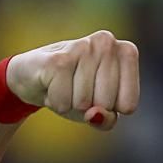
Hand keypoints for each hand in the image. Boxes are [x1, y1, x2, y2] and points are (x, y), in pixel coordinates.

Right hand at [5, 30, 138, 129]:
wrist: (34, 75)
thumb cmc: (75, 92)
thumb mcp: (100, 111)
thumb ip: (107, 120)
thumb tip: (93, 114)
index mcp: (127, 53)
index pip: (128, 105)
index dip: (110, 110)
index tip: (99, 94)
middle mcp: (107, 43)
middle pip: (107, 104)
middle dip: (90, 107)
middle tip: (78, 90)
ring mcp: (82, 47)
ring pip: (84, 103)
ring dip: (71, 104)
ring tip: (65, 86)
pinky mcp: (58, 59)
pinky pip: (63, 102)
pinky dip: (56, 102)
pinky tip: (51, 85)